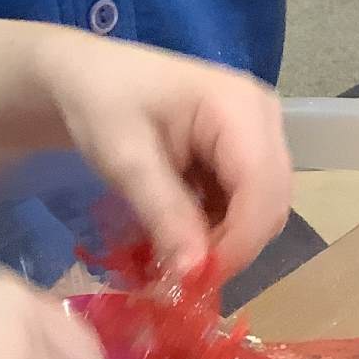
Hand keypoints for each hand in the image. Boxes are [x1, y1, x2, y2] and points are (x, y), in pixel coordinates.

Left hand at [41, 40, 292, 275]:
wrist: (87, 78)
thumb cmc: (101, 104)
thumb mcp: (124, 159)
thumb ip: (163, 212)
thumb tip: (194, 272)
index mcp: (238, 106)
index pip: (261, 186)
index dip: (238, 241)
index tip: (197, 281)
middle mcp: (263, 118)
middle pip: (271, 202)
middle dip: (231, 246)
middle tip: (179, 277)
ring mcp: (258, 135)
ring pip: (261, 209)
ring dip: (223, 241)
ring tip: (173, 257)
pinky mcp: (244, 153)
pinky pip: (245, 204)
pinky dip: (217, 228)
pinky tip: (179, 234)